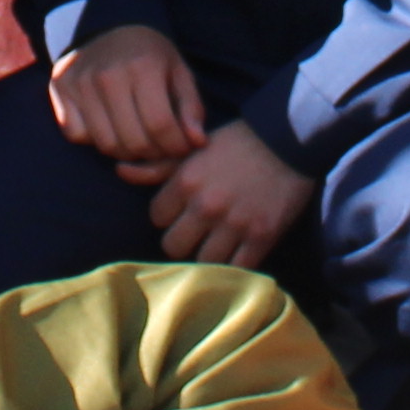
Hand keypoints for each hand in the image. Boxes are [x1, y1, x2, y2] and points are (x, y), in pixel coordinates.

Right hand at [44, 25, 204, 170]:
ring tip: (138, 140)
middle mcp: (108, 75)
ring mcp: (80, 82)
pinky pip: (78, 135)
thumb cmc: (149, 55)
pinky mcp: (60, 88)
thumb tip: (196, 142)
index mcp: (143, 66)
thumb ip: (191, 108)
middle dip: (153, 154)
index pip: (160, 126)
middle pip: (133, 142)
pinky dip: (95, 139)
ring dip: (126, 153)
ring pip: (106, 144)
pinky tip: (109, 126)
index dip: (175, 146)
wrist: (107, 27)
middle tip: (160, 148)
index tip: (181, 148)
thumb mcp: (178, 71)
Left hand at [143, 117, 308, 266]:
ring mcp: (234, 223)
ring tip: (214, 246)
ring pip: (201, 262)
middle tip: (195, 234)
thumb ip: (157, 165)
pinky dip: (233, 268)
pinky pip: (236, 268)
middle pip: (173, 246)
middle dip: (182, 241)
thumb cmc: (236, 143)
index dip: (167, 217)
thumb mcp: (194, 148)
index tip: (180, 213)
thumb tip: (120, 170)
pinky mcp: (261, 237)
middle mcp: (205, 204)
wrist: (289, 141)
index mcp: (186, 181)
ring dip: (205, 257)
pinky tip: (234, 256)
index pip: (156, 218)